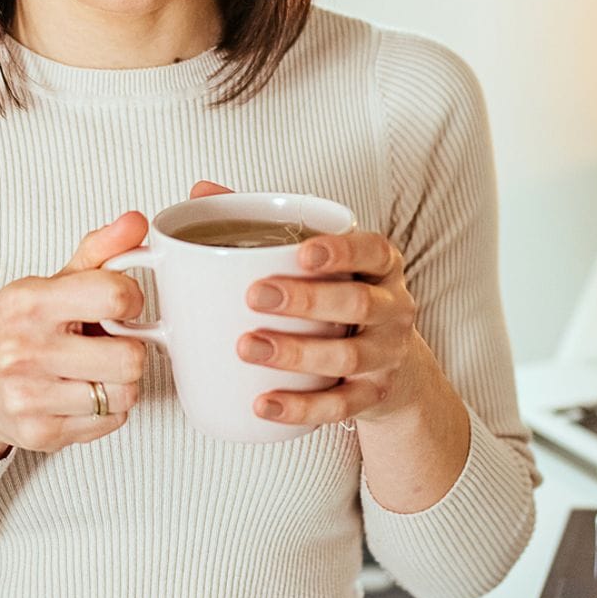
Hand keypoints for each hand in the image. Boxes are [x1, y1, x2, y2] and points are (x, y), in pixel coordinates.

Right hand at [0, 212, 151, 457]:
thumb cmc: (13, 329)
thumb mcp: (48, 283)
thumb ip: (98, 253)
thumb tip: (137, 222)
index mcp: (29, 302)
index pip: (116, 295)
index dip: (133, 300)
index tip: (122, 306)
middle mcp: (24, 351)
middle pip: (130, 357)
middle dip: (130, 349)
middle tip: (110, 344)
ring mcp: (30, 397)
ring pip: (125, 393)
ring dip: (120, 382)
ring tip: (95, 369)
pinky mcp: (41, 433)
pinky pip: (111, 421)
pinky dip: (107, 409)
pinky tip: (82, 392)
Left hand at [187, 181, 434, 425]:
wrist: (390, 363)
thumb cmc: (340, 296)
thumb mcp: (320, 260)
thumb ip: (267, 225)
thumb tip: (203, 190)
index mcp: (381, 266)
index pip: (373, 251)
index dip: (342, 251)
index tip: (302, 252)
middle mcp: (393, 308)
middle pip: (360, 303)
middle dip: (308, 300)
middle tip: (255, 296)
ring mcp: (386, 355)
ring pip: (348, 357)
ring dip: (297, 352)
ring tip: (247, 346)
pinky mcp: (373, 395)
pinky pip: (340, 406)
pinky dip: (301, 407)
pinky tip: (263, 403)